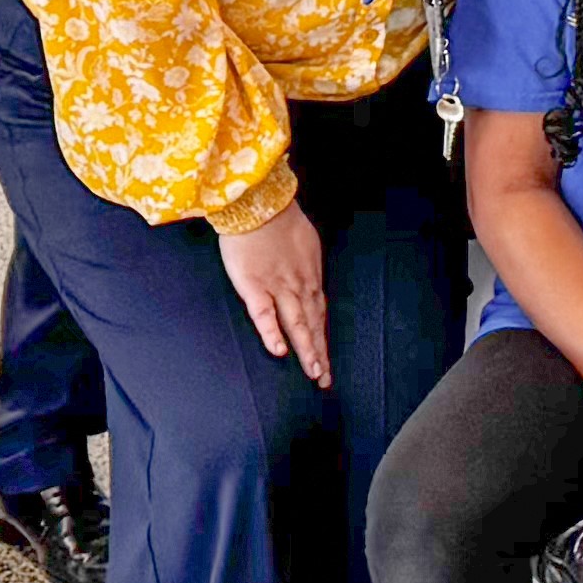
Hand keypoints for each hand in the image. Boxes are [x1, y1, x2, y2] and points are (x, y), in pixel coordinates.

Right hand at [214, 208, 327, 381]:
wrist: (258, 202)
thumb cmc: (278, 220)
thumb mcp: (304, 244)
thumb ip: (306, 265)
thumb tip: (309, 279)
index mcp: (310, 276)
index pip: (320, 314)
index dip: (323, 338)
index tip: (327, 362)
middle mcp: (299, 285)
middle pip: (313, 324)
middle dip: (319, 353)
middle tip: (325, 379)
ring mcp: (278, 286)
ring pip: (297, 323)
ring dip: (306, 349)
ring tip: (313, 373)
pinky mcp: (255, 285)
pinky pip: (265, 313)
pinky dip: (273, 333)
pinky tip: (279, 351)